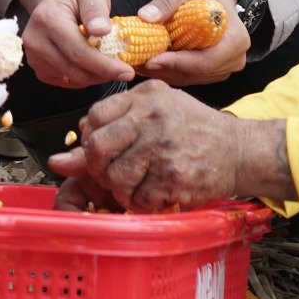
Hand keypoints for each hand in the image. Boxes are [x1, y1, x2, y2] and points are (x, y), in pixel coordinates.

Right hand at [19, 0, 134, 88]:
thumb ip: (96, 9)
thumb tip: (102, 30)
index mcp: (47, 18)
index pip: (78, 51)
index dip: (105, 65)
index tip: (127, 71)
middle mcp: (35, 40)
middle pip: (74, 70)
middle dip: (104, 74)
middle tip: (125, 72)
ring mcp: (33, 56)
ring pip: (71, 79)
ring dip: (95, 77)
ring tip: (111, 65)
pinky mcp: (38, 68)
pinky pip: (66, 82)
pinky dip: (84, 78)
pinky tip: (94, 66)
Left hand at [48, 82, 291, 211]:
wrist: (239, 149)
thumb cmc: (192, 130)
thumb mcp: (155, 115)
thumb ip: (110, 129)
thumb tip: (59, 160)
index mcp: (146, 96)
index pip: (95, 116)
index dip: (91, 138)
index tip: (103, 150)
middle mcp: (152, 117)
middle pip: (97, 147)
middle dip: (98, 167)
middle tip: (113, 173)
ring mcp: (163, 147)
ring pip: (115, 176)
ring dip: (121, 189)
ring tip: (137, 185)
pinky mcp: (173, 176)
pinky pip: (138, 198)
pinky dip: (143, 202)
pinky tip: (157, 192)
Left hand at [132, 0, 248, 85]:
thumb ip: (167, 0)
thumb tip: (146, 16)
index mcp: (235, 39)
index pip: (206, 61)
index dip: (178, 63)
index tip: (151, 60)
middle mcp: (235, 58)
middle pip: (196, 74)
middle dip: (165, 70)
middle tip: (137, 63)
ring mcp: (225, 68)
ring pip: (191, 78)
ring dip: (164, 73)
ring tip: (139, 63)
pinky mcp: (213, 71)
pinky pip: (189, 77)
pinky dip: (169, 72)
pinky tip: (150, 64)